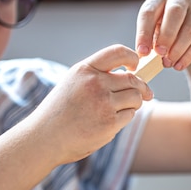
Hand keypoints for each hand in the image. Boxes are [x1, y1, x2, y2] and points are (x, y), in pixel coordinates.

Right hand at [27, 45, 152, 163]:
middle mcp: (95, 83)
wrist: (44, 137)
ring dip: (134, 104)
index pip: (118, 52)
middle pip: (132, 79)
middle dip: (142, 87)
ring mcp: (103, 103)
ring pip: (135, 98)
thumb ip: (97, 76)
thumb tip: (131, 75)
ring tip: (120, 109)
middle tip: (146, 93)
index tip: (135, 66)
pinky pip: (130, 115)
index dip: (132, 57)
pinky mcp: (109, 123)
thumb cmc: (60, 111)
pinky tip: (111, 122)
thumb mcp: (73, 83)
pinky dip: (125, 118)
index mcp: (85, 69)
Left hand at [135, 0, 190, 70]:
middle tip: (159, 53)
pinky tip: (179, 65)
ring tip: (168, 63)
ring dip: (177, 49)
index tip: (142, 52)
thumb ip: (149, 40)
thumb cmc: (167, 30)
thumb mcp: (154, 30)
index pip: (149, 12)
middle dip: (166, 35)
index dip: (144, 32)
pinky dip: (188, 56)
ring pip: (189, 29)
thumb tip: (143, 55)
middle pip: (175, 13)